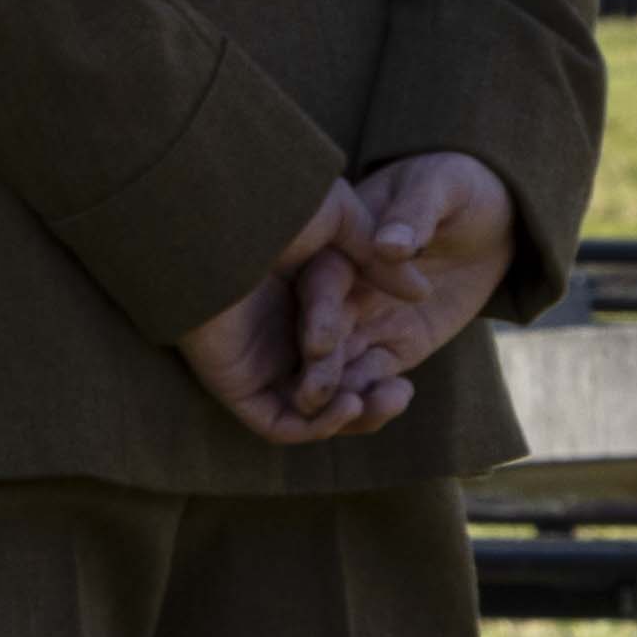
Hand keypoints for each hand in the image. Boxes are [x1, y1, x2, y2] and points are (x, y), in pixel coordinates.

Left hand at [175, 186, 418, 446]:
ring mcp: (255, 362)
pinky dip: (315, 426)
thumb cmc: (270, 210)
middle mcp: (277, 337)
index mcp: (300, 302)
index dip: (380, 364)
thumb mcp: (340, 223)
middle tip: (400, 391)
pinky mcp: (234, 383)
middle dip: (373, 398)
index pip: (347, 351)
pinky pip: (278, 424)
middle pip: (333, 387)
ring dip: (349, 416)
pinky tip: (345, 404)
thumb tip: (422, 294)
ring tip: (373, 398)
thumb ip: (379, 261)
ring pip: (310, 412)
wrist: (215, 222)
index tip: (407, 366)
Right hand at [306, 153, 518, 410]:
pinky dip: (374, 395)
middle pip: (319, 331)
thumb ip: (414, 214)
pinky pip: (375, 376)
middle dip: (316, 365)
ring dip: (341, 389)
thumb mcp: (439, 186)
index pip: (320, 283)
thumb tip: (390, 245)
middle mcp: (343, 290)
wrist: (492, 212)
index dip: (318, 313)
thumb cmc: (456, 184)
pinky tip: (389, 404)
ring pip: (340, 363)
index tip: (319, 343)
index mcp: (340, 247)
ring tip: (352, 411)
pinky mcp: (394, 344)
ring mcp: (365, 320)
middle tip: (318, 394)